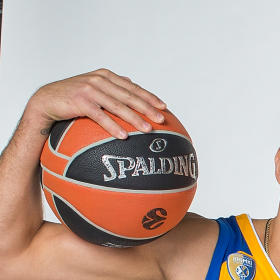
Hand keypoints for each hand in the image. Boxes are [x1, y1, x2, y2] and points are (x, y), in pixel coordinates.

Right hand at [27, 69, 165, 139]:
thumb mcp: (95, 88)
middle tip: (161, 120)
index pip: (133, 87)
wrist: (47, 100)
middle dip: (147, 108)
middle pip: (129, 96)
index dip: (149, 97)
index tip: (164, 107)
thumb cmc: (74, 97)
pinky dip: (112, 126)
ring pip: (117, 105)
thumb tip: (133, 85)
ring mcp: (89, 89)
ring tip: (147, 130)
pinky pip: (100, 115)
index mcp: (106, 76)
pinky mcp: (79, 101)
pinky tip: (124, 135)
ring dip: (134, 118)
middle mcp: (99, 80)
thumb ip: (113, 86)